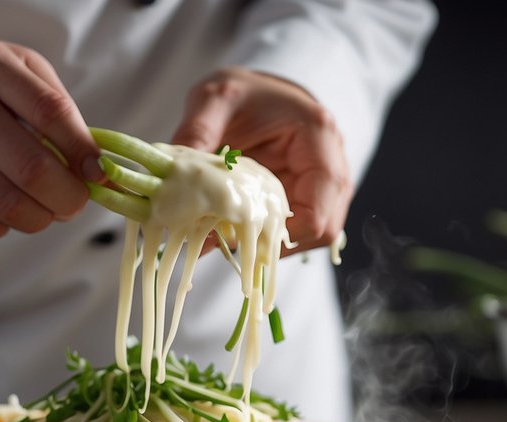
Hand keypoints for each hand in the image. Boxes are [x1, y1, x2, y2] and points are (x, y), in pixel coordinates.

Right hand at [0, 40, 103, 241]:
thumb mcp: (12, 75)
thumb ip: (57, 107)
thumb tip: (95, 166)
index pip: (51, 112)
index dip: (84, 151)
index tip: (98, 173)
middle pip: (33, 169)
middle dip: (68, 196)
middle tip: (74, 202)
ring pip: (9, 206)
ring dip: (40, 218)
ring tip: (44, 210)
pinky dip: (5, 227)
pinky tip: (2, 211)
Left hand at [171, 67, 351, 254]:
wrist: (254, 92)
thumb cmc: (242, 91)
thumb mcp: (213, 100)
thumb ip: (196, 134)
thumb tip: (173, 185)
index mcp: (319, 136)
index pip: (319, 209)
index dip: (282, 235)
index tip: (236, 236)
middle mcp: (333, 164)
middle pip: (322, 230)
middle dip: (273, 244)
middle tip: (225, 241)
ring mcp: (324, 186)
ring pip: (311, 237)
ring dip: (268, 245)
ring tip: (224, 234)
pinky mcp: (308, 199)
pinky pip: (296, 232)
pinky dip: (265, 239)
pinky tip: (234, 230)